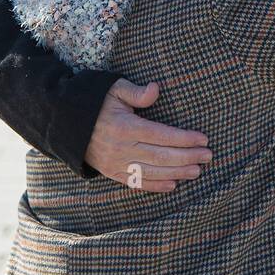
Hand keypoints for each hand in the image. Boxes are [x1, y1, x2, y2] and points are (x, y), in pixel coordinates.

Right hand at [85, 79, 212, 192]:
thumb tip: (156, 89)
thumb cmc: (96, 102)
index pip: (161, 135)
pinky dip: (155, 186)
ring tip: (197, 171)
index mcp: (124, 127)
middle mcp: (121, 148)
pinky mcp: (111, 172)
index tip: (203, 139)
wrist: (66, 123)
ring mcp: (115, 163)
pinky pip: (136, 183)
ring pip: (151, 172)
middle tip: (208, 156)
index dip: (184, 139)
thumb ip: (136, 91)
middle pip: (161, 156)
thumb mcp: (113, 89)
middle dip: (187, 157)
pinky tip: (173, 185)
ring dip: (177, 173)